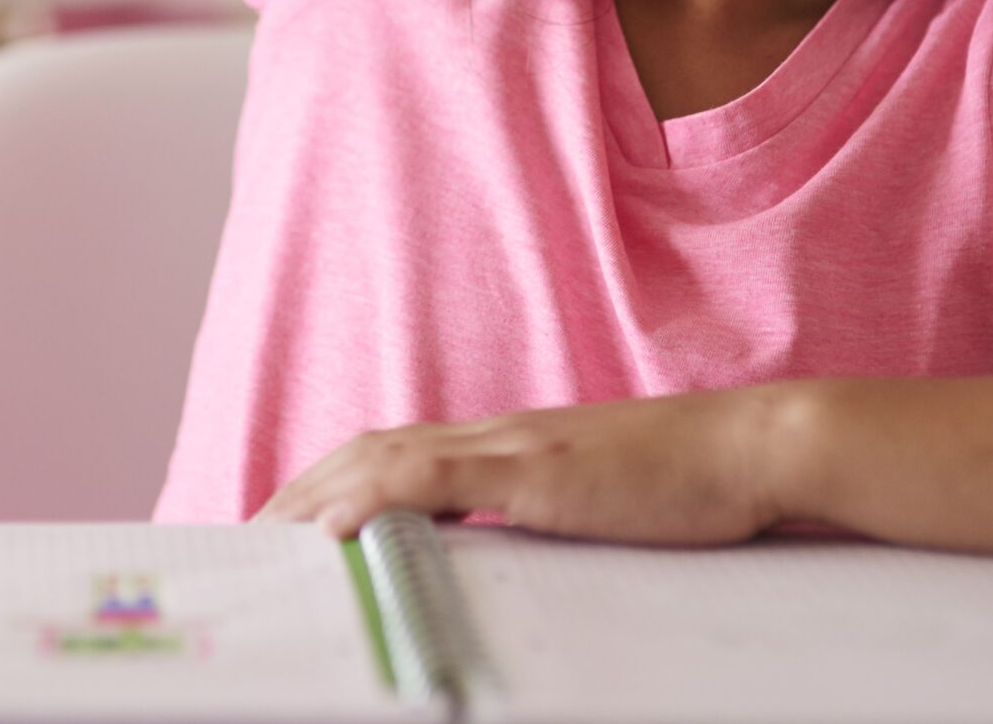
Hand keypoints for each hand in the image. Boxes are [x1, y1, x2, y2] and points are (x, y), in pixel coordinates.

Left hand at [258, 388, 795, 544]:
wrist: (751, 451)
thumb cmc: (684, 487)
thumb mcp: (590, 508)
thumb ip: (533, 520)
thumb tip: (477, 556)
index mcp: (500, 446)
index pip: (387, 458)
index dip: (325, 487)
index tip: (280, 527)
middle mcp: (491, 437)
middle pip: (364, 453)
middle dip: (296, 495)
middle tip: (241, 539)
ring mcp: (510, 449)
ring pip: (383, 459)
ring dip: (314, 496)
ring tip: (262, 537)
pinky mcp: (535, 470)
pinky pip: (437, 476)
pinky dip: (377, 494)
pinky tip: (335, 526)